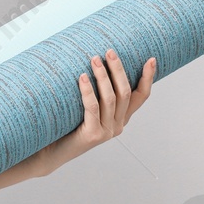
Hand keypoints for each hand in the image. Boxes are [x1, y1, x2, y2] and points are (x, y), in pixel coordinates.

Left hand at [36, 49, 156, 174]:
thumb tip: (97, 60)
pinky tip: (82, 77)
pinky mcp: (93, 134)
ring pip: (111, 98)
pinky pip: (93, 107)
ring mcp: (107, 131)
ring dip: (103, 76)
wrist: (52, 152)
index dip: (148, 78)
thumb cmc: (67, 125)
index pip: (141, 96)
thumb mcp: (88, 108)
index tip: (151, 59)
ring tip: (94, 59)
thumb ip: (98, 93)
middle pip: (125, 92)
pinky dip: (88, 90)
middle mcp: (118, 125)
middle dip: (119, 70)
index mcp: (121, 118)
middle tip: (110, 52)